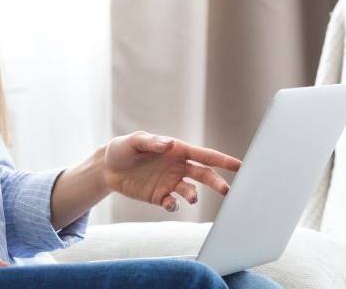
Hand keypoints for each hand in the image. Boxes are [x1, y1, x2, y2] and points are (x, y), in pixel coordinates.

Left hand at [102, 131, 241, 210]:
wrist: (107, 168)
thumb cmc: (123, 148)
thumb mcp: (134, 141)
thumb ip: (152, 142)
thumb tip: (170, 144)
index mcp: (177, 151)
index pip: (203, 155)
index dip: (221, 160)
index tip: (239, 165)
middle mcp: (178, 167)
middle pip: (203, 175)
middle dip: (216, 182)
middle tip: (226, 190)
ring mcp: (170, 183)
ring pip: (190, 190)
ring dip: (194, 195)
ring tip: (192, 198)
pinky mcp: (159, 196)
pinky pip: (173, 203)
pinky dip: (174, 205)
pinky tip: (169, 203)